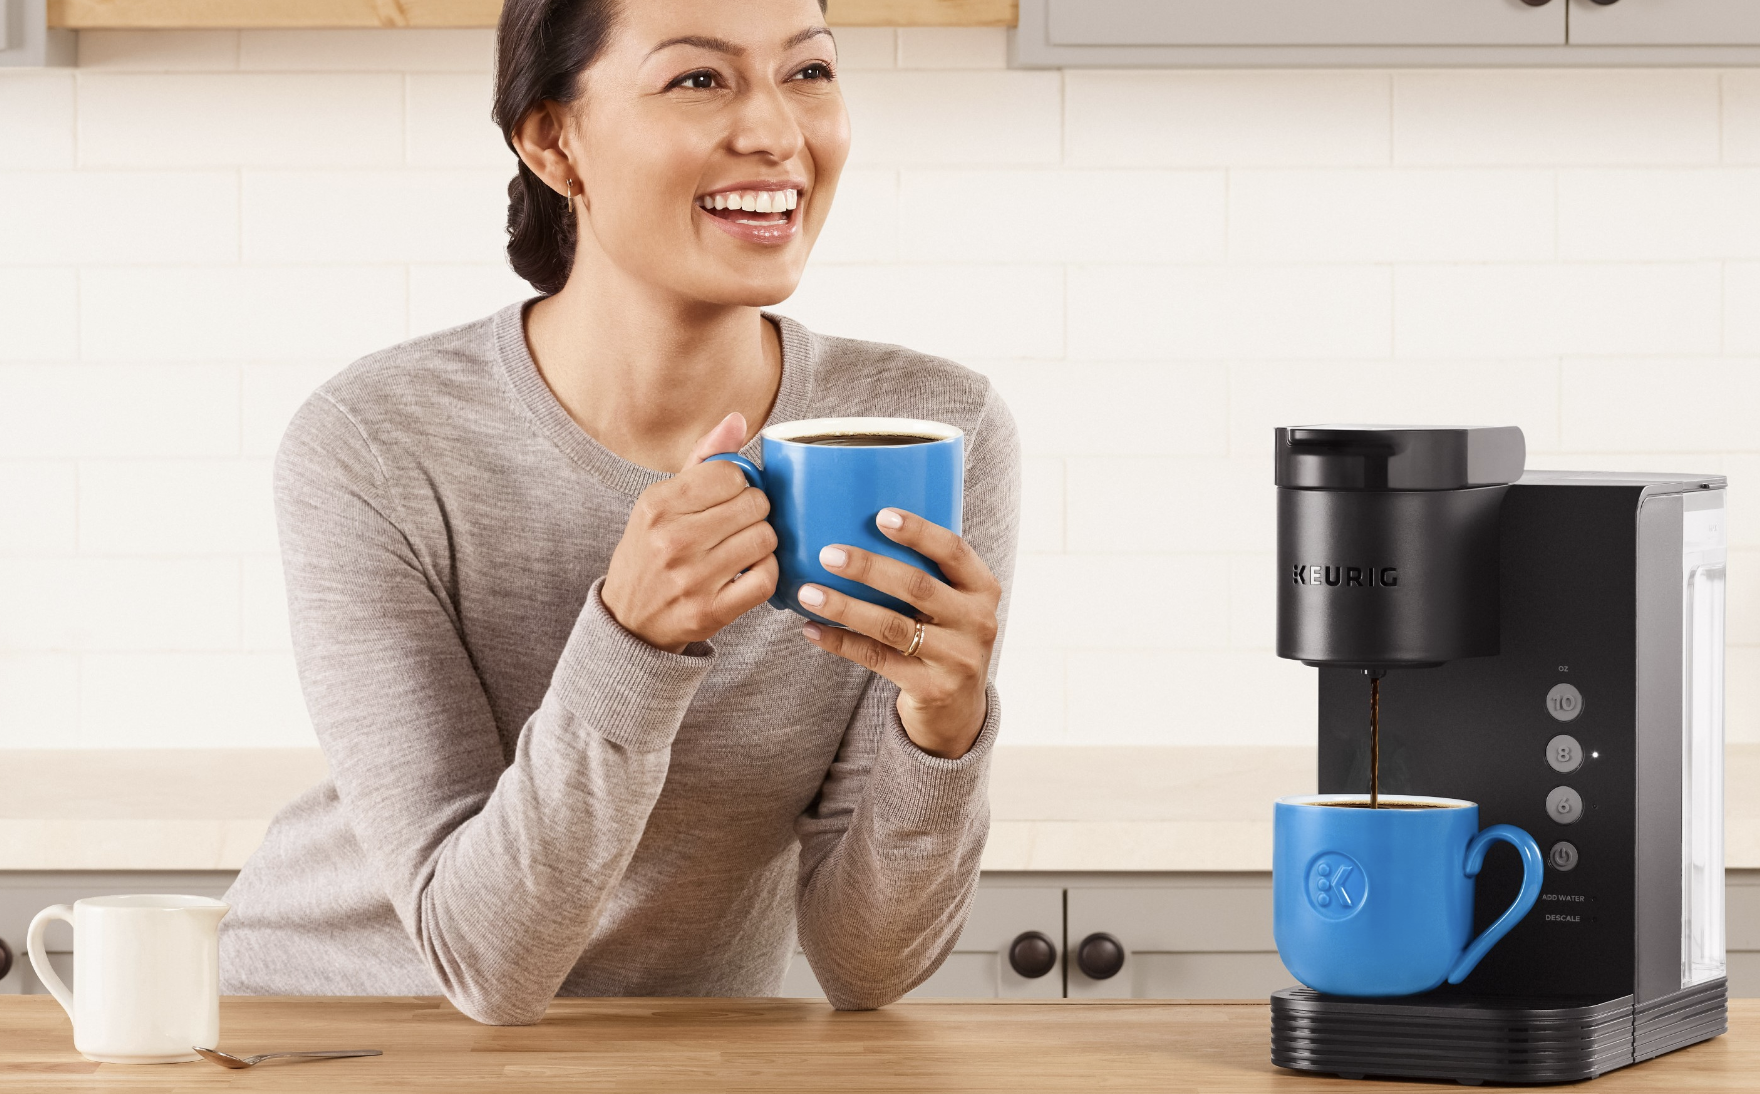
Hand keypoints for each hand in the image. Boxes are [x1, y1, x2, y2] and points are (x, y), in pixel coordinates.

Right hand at [600, 413, 778, 652]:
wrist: (629, 619)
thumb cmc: (650, 551)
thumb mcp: (661, 501)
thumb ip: (702, 459)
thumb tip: (738, 420)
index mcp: (658, 505)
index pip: (730, 474)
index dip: (738, 483)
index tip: (727, 497)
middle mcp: (672, 540)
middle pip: (754, 505)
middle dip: (754, 511)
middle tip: (739, 523)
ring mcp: (692, 578)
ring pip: (765, 540)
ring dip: (762, 542)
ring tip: (743, 546)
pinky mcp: (711, 611)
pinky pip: (766, 579)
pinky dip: (766, 572)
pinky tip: (749, 570)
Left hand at [797, 508, 1000, 758]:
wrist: (959, 709)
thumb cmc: (943, 639)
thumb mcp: (951, 605)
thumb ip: (926, 575)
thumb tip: (857, 531)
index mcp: (983, 589)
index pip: (954, 550)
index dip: (919, 531)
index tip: (881, 516)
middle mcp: (977, 621)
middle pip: (917, 586)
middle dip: (869, 568)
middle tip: (829, 555)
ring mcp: (957, 658)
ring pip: (892, 626)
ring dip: (845, 607)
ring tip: (808, 593)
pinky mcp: (932, 688)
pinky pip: (877, 659)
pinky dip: (841, 643)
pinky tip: (813, 630)